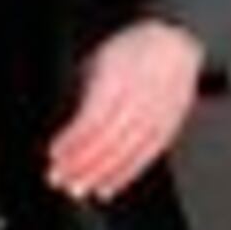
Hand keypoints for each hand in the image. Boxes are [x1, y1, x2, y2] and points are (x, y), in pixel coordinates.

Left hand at [45, 19, 206, 203]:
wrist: (175, 41)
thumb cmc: (128, 52)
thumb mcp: (97, 61)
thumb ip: (83, 95)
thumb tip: (66, 134)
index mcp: (120, 74)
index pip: (95, 115)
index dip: (74, 139)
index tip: (55, 154)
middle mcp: (143, 94)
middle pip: (111, 137)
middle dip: (82, 162)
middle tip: (59, 179)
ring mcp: (161, 111)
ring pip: (129, 150)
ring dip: (100, 174)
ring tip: (79, 188)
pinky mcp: (171, 124)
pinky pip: (147, 155)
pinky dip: (126, 174)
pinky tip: (107, 187)